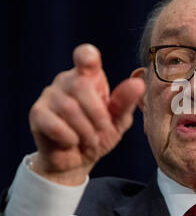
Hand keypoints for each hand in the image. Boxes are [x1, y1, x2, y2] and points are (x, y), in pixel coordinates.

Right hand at [29, 44, 145, 185]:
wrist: (78, 160)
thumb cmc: (100, 134)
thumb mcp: (118, 120)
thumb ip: (126, 102)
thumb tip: (138, 83)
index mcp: (89, 77)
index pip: (85, 55)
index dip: (87, 56)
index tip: (91, 61)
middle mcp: (67, 81)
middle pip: (80, 85)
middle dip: (97, 114)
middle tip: (103, 130)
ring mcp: (50, 96)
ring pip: (69, 108)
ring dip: (86, 130)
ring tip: (90, 140)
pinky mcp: (37, 114)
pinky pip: (55, 125)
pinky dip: (70, 138)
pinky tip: (72, 142)